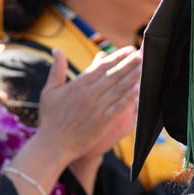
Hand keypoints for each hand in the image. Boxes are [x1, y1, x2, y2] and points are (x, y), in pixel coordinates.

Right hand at [37, 46, 140, 163]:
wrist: (52, 145)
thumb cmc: (50, 119)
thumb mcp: (49, 91)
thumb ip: (57, 69)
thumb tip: (56, 50)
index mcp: (77, 85)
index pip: (101, 67)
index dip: (117, 57)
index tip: (128, 51)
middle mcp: (88, 94)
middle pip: (113, 75)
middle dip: (128, 63)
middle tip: (141, 54)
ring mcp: (96, 107)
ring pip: (118, 88)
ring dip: (132, 77)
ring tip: (144, 67)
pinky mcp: (102, 121)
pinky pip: (118, 107)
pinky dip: (128, 98)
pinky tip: (138, 89)